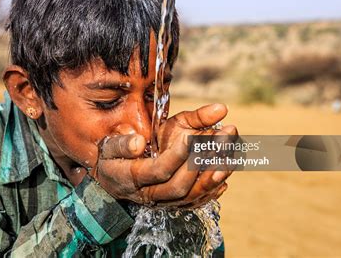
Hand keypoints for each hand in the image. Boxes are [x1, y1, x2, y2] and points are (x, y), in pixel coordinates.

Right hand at [91, 103, 237, 207]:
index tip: (193, 136)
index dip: (177, 155)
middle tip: (220, 137)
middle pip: (179, 186)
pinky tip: (227, 168)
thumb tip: (139, 142)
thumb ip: (123, 142)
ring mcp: (163, 202)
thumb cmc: (113, 158)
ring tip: (231, 151)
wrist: (112, 181)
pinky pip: (197, 200)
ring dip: (213, 174)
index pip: (158, 170)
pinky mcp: (174, 205)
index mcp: (132, 178)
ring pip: (192, 195)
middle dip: (201, 162)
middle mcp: (149, 195)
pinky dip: (214, 187)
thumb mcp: (110, 145)